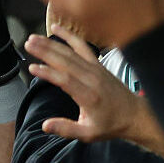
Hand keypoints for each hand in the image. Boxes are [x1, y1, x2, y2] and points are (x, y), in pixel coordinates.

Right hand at [24, 25, 163, 157]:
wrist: (135, 115)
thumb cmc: (111, 125)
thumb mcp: (88, 134)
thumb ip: (66, 129)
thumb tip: (45, 126)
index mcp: (89, 96)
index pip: (65, 80)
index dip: (48, 73)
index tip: (32, 67)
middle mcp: (92, 79)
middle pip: (66, 61)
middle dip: (45, 51)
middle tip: (28, 44)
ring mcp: (96, 69)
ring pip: (71, 52)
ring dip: (52, 43)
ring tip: (34, 38)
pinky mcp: (98, 64)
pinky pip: (81, 46)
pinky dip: (69, 36)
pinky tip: (56, 28)